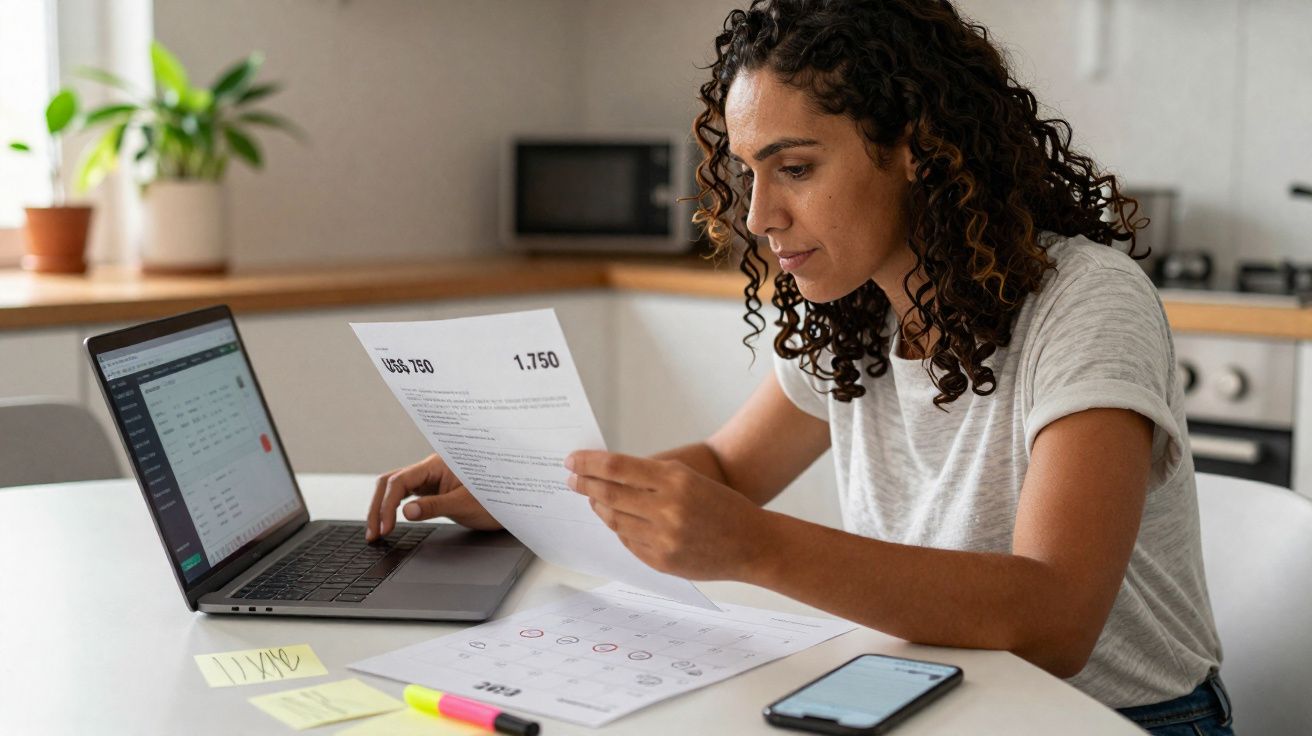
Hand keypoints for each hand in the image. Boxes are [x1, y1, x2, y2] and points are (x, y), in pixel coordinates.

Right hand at [366, 454, 501, 539]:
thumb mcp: (465, 505)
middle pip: (391, 482)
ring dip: (381, 507)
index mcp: (437, 465)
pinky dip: (393, 508)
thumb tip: (406, 511)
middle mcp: (430, 469)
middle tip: (373, 533)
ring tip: (375, 532)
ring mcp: (429, 479)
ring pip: (395, 488)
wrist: (514, 502)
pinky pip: (405, 495)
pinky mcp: (432, 490)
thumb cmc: (495, 499)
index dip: (387, 504)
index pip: (400, 480)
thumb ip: (434, 506)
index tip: (385, 527)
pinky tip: (388, 522)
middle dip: (377, 507)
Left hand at [564, 450, 771, 580]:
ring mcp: (663, 539)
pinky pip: (628, 542)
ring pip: (614, 521)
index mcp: (675, 480)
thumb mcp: (690, 478)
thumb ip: (651, 475)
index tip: (572, 460)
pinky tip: (615, 520)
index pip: (617, 467)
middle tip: (572, 479)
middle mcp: (667, 509)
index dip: (589, 463)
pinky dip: (618, 529)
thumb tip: (609, 473)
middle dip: (585, 485)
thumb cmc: (723, 506)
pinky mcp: (662, 561)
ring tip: (592, 498)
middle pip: (609, 495)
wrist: (753, 545)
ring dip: (598, 507)